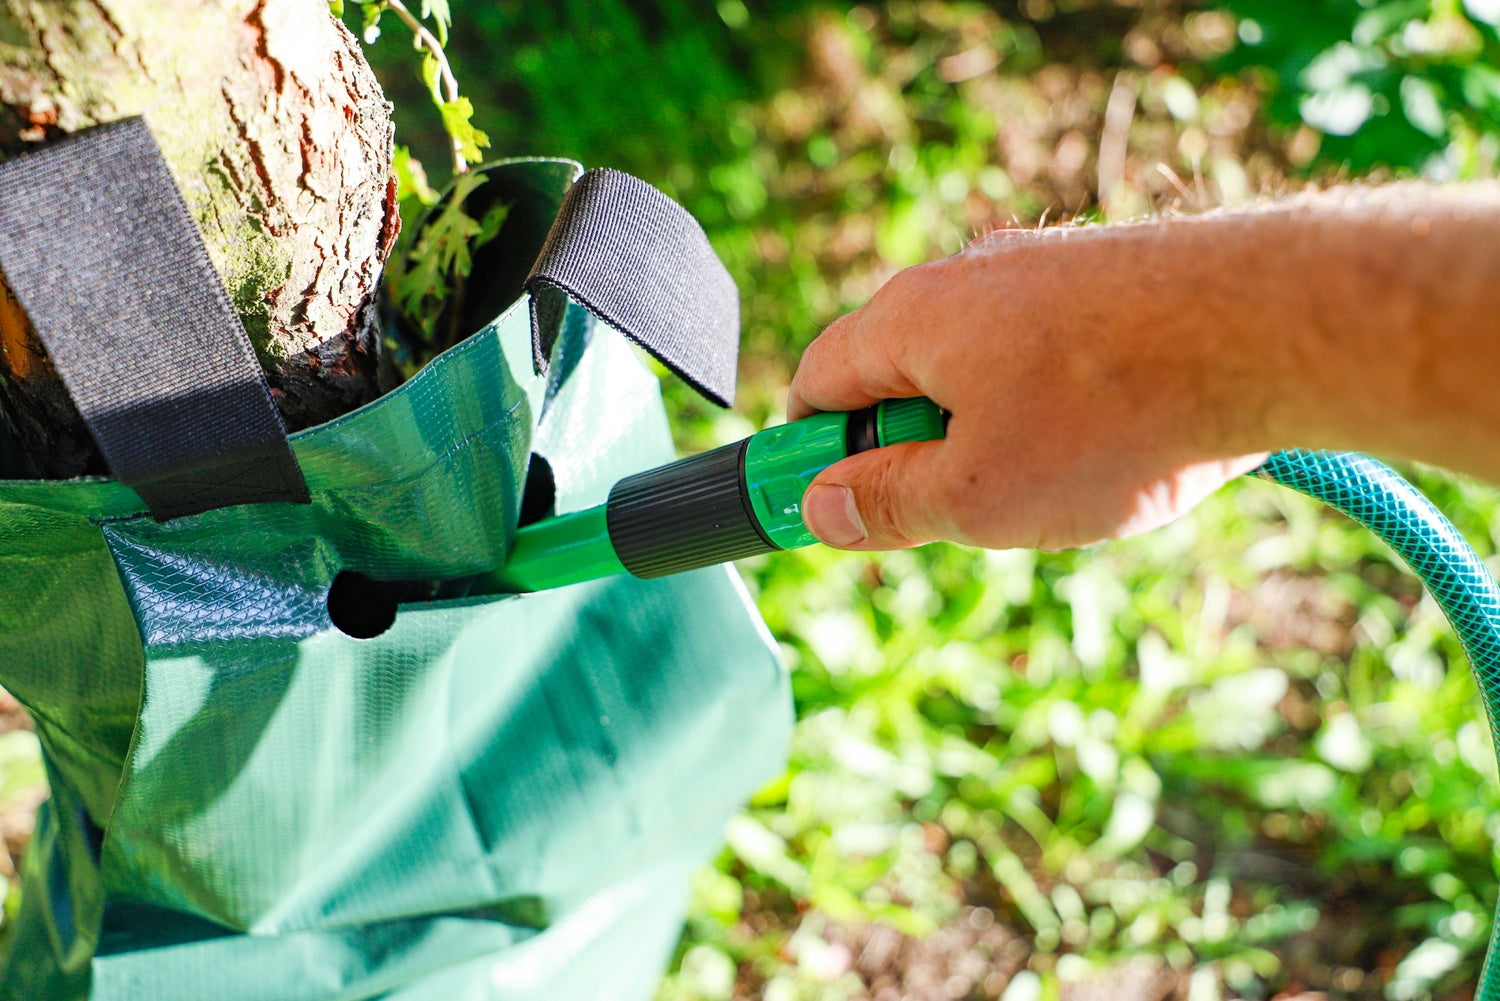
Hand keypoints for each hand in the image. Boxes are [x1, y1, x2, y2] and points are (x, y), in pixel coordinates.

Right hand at [787, 228, 1268, 551]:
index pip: (816, 382)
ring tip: (1050, 489)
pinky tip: (1107, 449)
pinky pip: (1042, 356)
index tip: (823, 509)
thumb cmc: (1114, 414)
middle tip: (950, 517)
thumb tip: (820, 508)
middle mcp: (965, 278)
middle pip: (896, 377)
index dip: (807, 455)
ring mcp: (1041, 271)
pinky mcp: (1106, 280)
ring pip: (975, 371)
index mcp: (908, 321)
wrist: (1272, 329)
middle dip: (908, 454)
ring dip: (984, 437)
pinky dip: (1048, 410)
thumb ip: (886, 504)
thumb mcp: (977, 495)